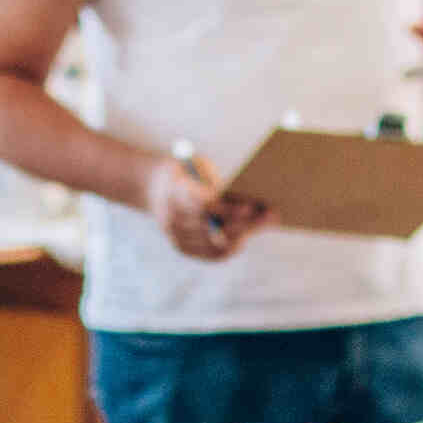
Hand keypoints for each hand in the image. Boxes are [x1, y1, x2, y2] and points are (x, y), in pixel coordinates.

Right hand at [144, 154, 272, 260]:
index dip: (227, 209)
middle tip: (272, 215)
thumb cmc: (185, 172)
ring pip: (216, 244)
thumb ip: (218, 186)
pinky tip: (247, 236)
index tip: (250, 207)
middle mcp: (172, 218)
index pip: (204, 206)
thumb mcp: (198, 169)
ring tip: (266, 223)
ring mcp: (175, 237)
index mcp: (173, 193)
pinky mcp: (181, 248)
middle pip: (214, 227)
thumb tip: (255, 202)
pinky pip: (211, 254)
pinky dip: (231, 246)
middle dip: (246, 222)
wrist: (150, 186)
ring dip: (245, 234)